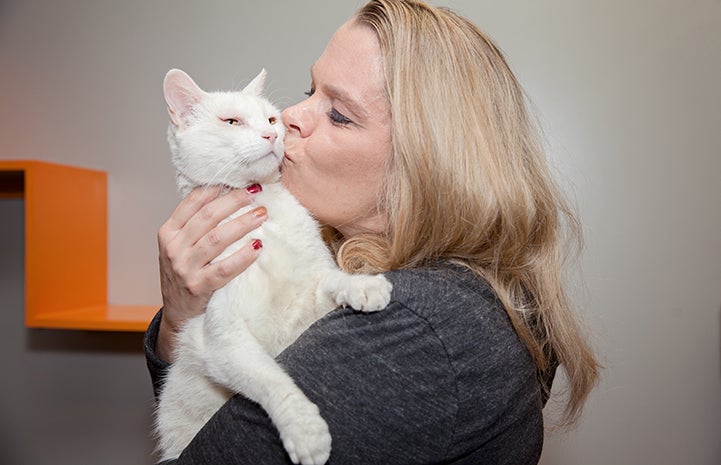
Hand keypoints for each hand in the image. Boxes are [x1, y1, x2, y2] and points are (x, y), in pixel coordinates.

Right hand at [156, 185, 266, 361]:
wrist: (177, 313)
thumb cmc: (184, 274)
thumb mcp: (180, 246)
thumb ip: (195, 224)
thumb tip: (227, 195)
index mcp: (168, 232)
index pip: (193, 202)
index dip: (217, 188)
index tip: (238, 180)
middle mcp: (173, 248)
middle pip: (208, 217)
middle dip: (234, 201)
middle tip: (255, 192)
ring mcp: (184, 268)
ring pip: (217, 239)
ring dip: (242, 224)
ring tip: (261, 214)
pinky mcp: (198, 286)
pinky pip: (224, 268)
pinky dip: (243, 256)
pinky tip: (258, 246)